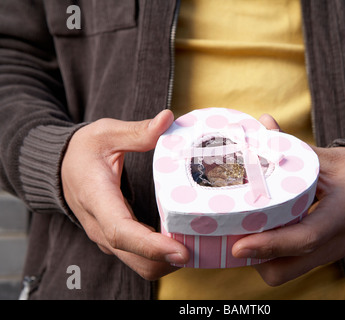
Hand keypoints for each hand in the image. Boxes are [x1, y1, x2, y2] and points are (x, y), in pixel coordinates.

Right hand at [61, 110, 188, 279]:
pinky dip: (159, 257)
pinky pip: (138, 257)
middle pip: (134, 258)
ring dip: (165, 262)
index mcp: (97, 198)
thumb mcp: (106, 133)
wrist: (60, 168)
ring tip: (196, 246)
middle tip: (200, 249)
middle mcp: (100, 226)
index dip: (151, 245)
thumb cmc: (82, 150)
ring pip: (137, 264)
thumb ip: (137, 131)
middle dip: (166, 261)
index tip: (180, 250)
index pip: (121, 231)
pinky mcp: (115, 239)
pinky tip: (181, 243)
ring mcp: (107, 237)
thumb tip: (167, 119)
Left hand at [232, 114, 344, 285]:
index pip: (304, 237)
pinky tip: (256, 236)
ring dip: (259, 260)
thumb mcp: (325, 156)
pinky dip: (268, 258)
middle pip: (287, 268)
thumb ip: (292, 145)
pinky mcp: (319, 257)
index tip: (237, 245)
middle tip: (231, 234)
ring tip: (241, 233)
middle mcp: (334, 243)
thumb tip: (263, 122)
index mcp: (341, 214)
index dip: (270, 244)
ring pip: (284, 273)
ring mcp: (327, 254)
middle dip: (255, 257)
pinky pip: (288, 267)